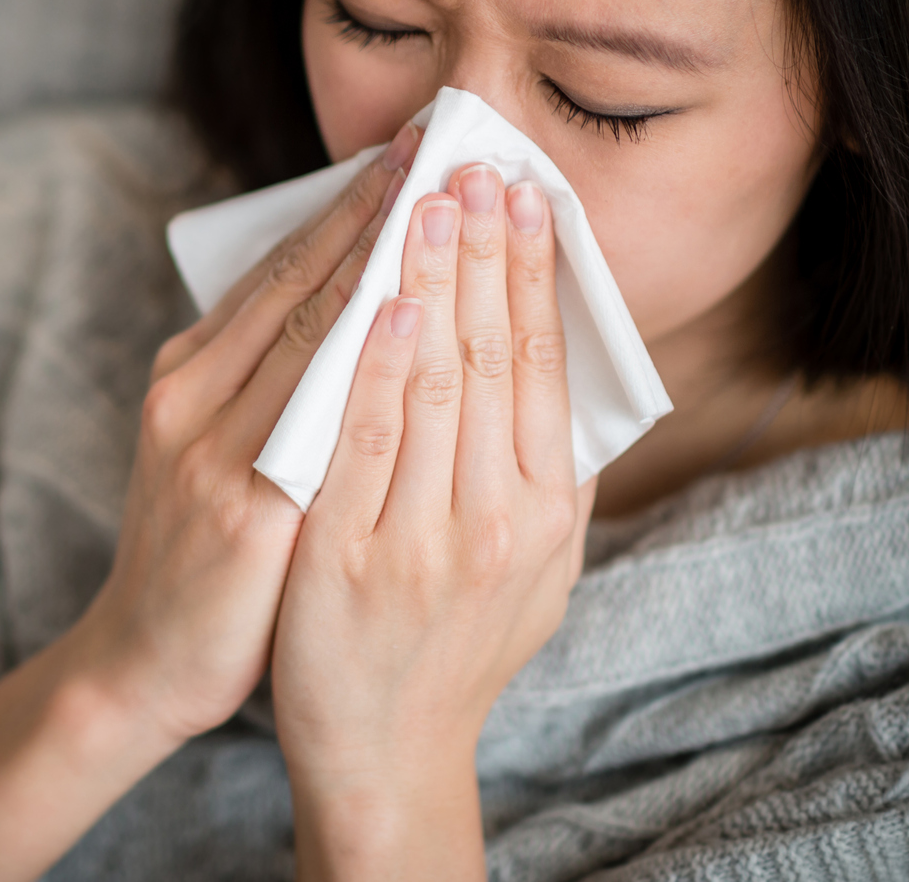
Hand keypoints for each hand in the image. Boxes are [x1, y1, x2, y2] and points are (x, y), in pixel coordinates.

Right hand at [0, 128, 419, 881]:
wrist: (145, 662)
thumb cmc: (206, 551)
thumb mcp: (218, 443)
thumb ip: (271, 376)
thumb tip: (356, 298)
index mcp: (190, 372)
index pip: (282, 267)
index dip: (349, 203)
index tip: (412, 146)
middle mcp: (193, 394)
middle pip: (299, 282)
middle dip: (375, 207)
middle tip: (443, 140)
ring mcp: (211, 450)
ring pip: (309, 333)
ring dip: (382, 259)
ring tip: (446, 201)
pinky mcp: (241, 513)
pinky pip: (315, 422)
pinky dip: (362, 360)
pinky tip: (410, 319)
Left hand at [271, 166, 595, 880]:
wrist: (382, 748)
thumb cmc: (453, 639)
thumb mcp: (533, 564)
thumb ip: (545, 469)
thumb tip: (556, 357)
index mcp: (545, 509)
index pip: (540, 361)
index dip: (533, 268)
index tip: (524, 189)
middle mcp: (498, 520)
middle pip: (491, 353)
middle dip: (483, 246)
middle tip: (476, 160)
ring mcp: (423, 539)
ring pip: (434, 381)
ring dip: (432, 278)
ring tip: (431, 195)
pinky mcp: (352, 560)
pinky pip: (365, 441)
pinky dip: (377, 363)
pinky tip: (384, 299)